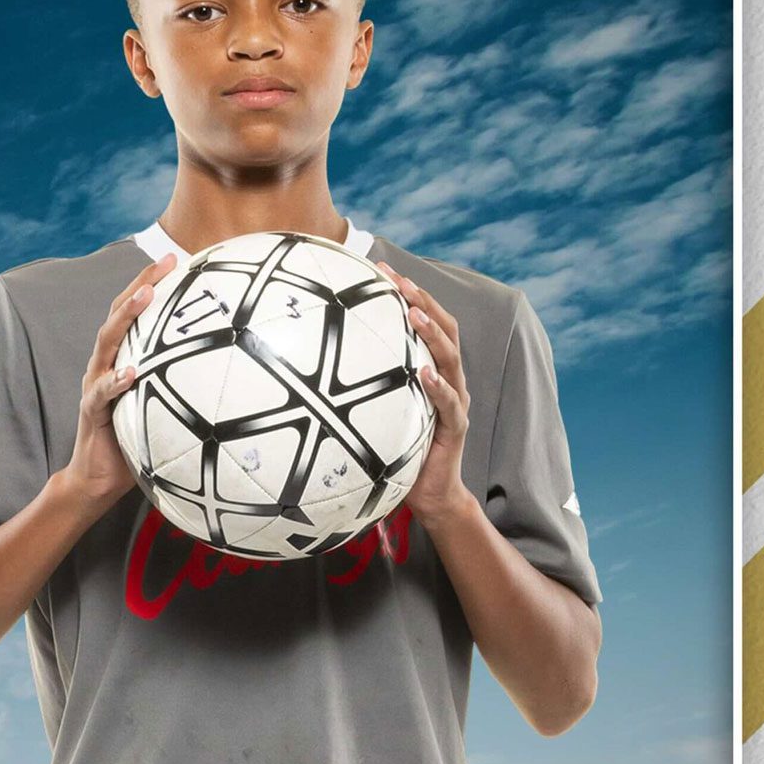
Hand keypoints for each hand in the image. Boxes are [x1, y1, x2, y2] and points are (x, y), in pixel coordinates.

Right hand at [62, 251, 177, 512]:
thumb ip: (185, 386)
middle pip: (119, 314)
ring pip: (107, 343)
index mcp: (123, 358)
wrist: (98, 479)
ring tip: (145, 297)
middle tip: (164, 262)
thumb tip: (236, 376)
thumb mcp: (165, 407)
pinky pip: (101, 394)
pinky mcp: (92, 411)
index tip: (178, 258)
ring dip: (126, 317)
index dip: (152, 282)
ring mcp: (96, 385)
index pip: (135, 312)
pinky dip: (115, 381)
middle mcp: (106, 364)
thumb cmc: (138, 441)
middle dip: (141, 283)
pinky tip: (130, 373)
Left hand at [375, 260, 470, 526]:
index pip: (425, 322)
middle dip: (423, 300)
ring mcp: (456, 402)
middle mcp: (449, 380)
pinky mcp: (456, 428)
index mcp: (431, 370)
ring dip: (433, 333)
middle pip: (445, 329)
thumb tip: (308, 367)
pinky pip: (450, 404)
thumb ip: (360, 387)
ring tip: (414, 313)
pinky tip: (424, 373)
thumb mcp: (376, 412)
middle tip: (399, 280)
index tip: (380, 267)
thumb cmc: (398, 451)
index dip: (408, 293)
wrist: (430, 495)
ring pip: (451, 359)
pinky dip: (438, 387)